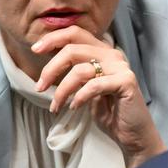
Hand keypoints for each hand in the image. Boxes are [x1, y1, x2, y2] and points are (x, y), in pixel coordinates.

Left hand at [32, 26, 164, 167]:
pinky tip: (74, 107)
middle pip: (73, 49)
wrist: (132, 134)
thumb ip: (74, 70)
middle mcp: (112, 54)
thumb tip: (47, 59)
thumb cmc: (108, 111)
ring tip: (56, 106)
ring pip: (80, 70)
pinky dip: (80, 97)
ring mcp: (120, 67)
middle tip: (40, 87)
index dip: (53, 38)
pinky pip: (94, 85)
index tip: (35, 50)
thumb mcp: (85, 87)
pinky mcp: (126, 82)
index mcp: (102, 51)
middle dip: (51, 68)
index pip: (75, 33)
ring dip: (62, 90)